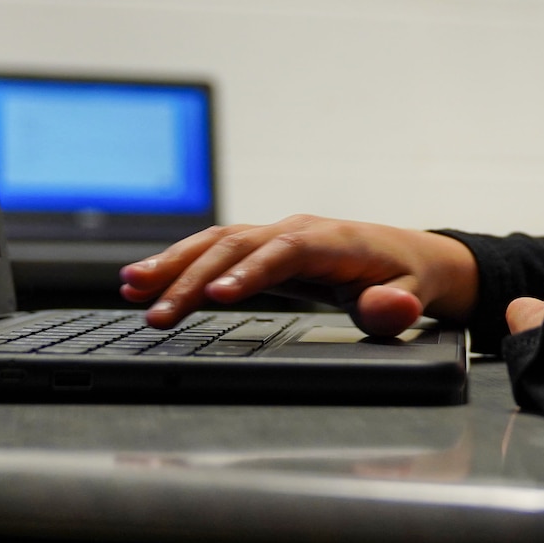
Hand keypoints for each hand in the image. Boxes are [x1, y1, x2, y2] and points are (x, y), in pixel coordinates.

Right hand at [120, 216, 478, 336]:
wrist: (412, 258)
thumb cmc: (408, 280)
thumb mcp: (413, 296)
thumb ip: (397, 306)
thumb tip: (386, 307)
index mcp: (333, 240)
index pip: (285, 252)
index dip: (249, 272)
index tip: (215, 297)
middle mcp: (297, 229)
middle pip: (238, 246)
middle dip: (193, 278)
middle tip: (155, 313)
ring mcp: (276, 234)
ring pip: (217, 241)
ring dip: (174, 262)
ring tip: (130, 286)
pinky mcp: (262, 247)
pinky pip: (216, 249)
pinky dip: (180, 261)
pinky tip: (144, 279)